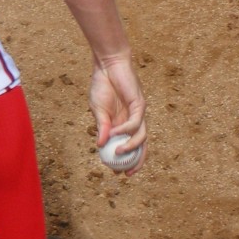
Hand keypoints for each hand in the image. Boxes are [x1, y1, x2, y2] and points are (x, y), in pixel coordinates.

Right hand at [90, 53, 146, 174]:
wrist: (107, 64)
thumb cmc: (102, 85)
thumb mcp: (97, 109)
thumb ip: (101, 127)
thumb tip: (100, 145)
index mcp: (122, 123)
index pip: (129, 146)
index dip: (126, 160)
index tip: (117, 173)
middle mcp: (133, 120)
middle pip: (141, 146)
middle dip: (136, 161)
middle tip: (127, 173)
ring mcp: (138, 113)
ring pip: (141, 137)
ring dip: (130, 147)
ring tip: (117, 152)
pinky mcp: (140, 104)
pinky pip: (135, 123)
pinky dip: (125, 130)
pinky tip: (114, 132)